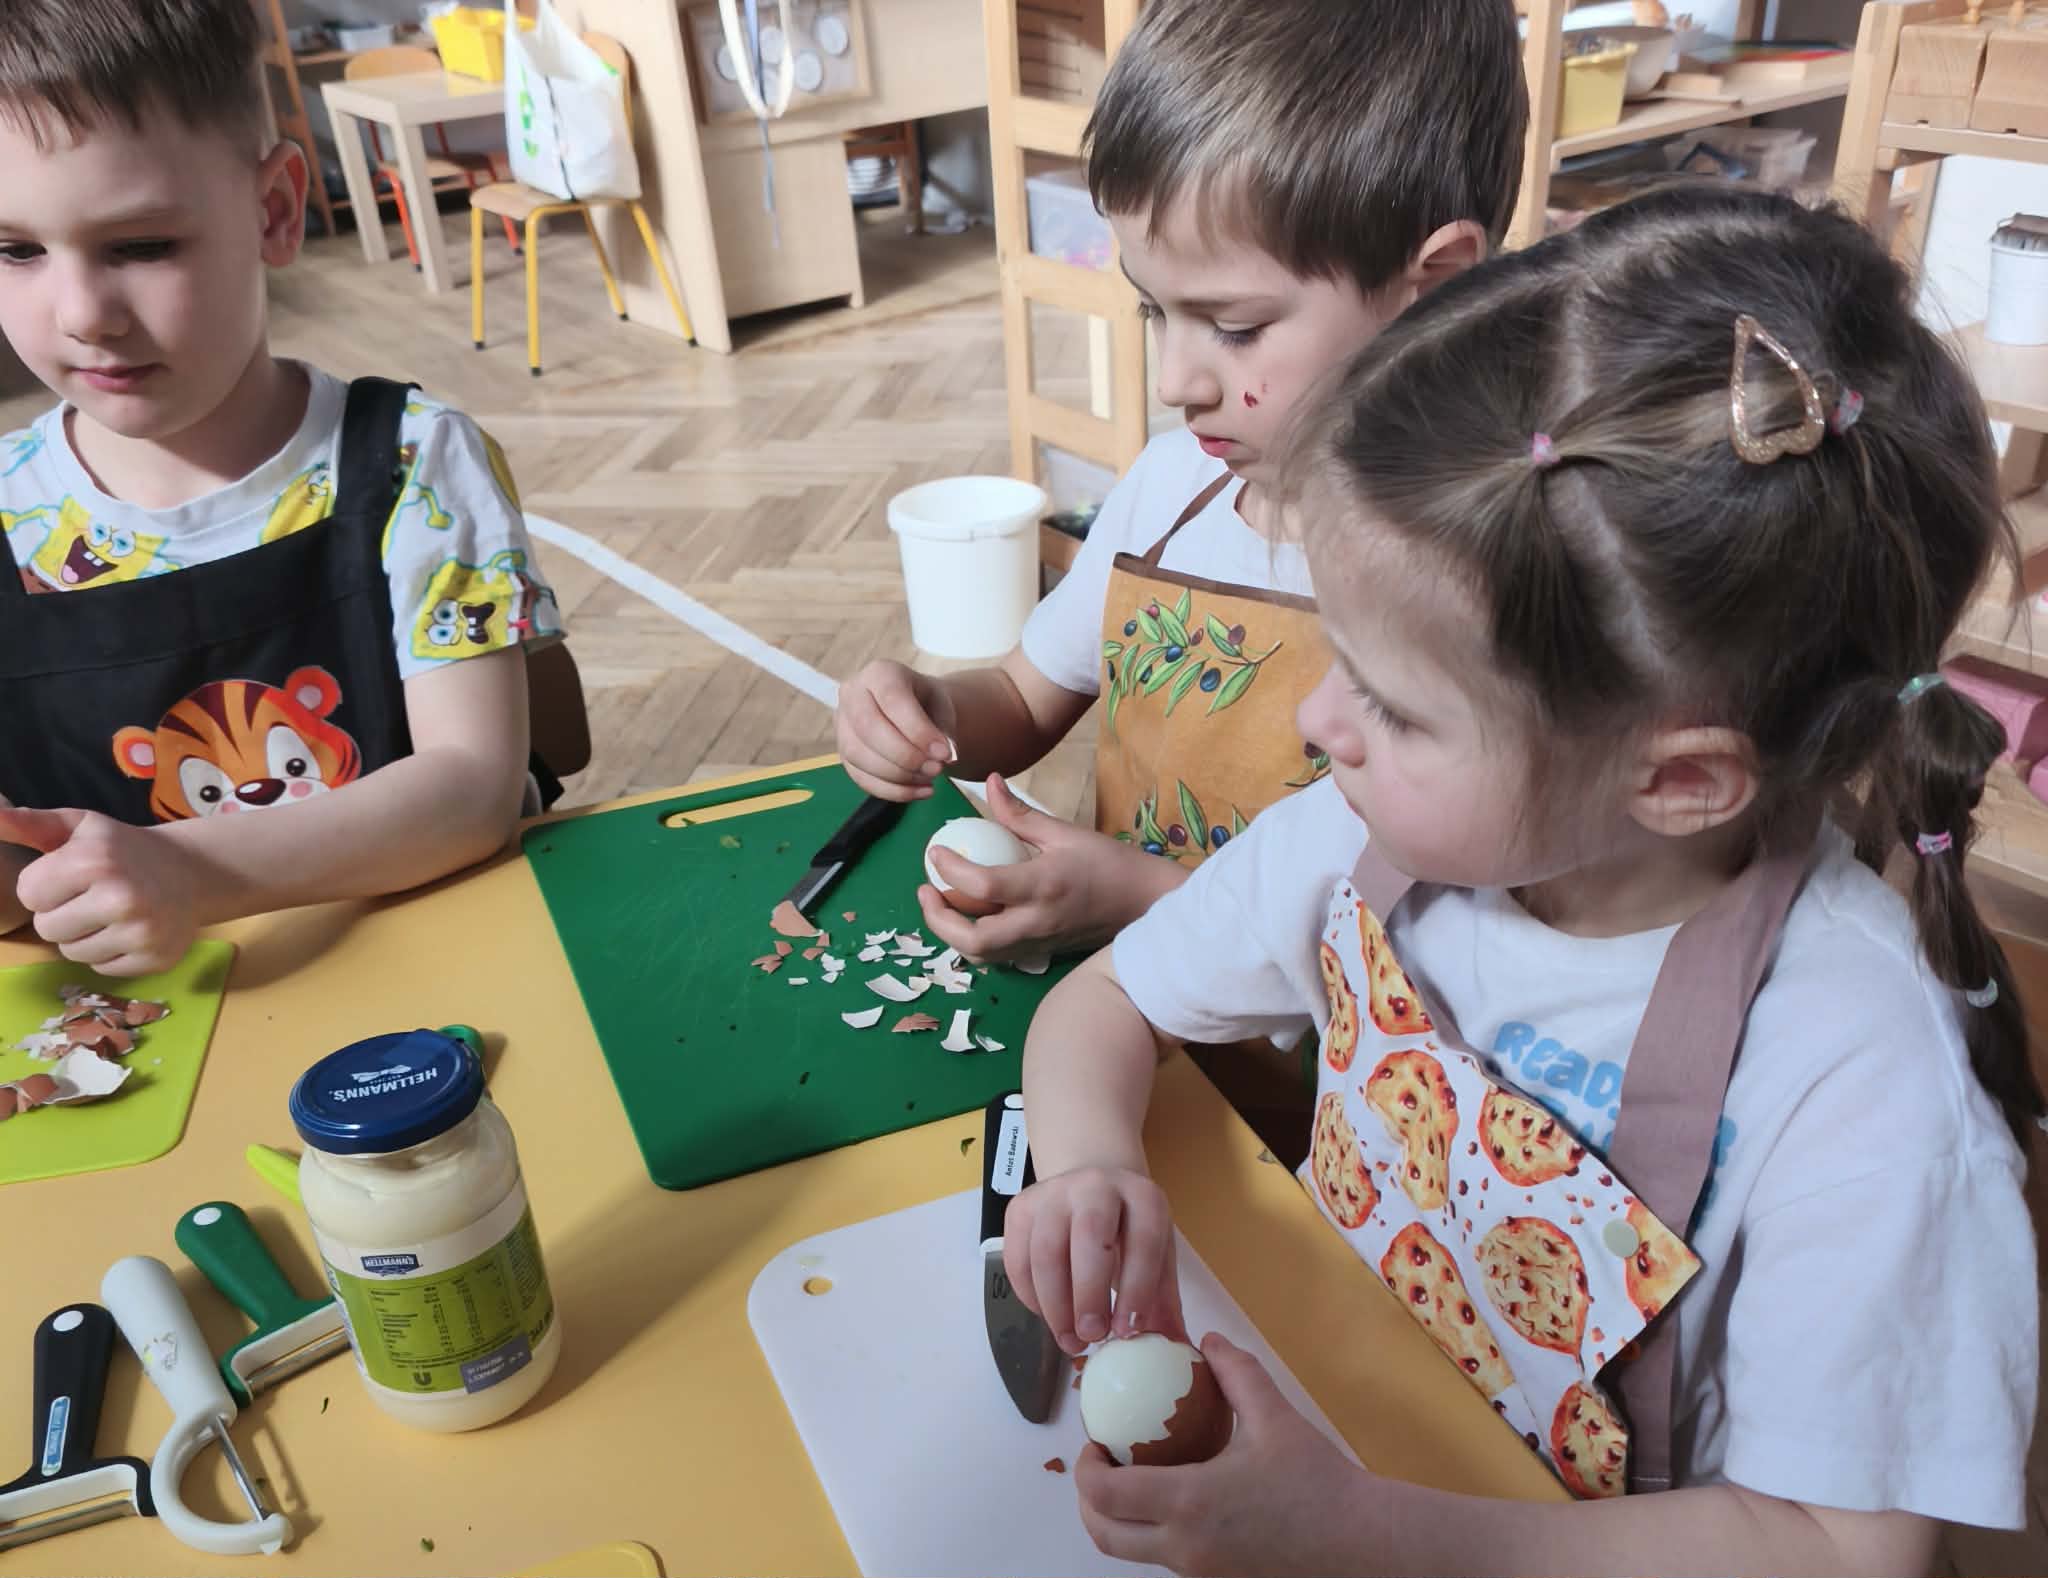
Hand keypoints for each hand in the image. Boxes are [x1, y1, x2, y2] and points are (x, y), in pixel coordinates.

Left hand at [0, 808, 211, 975]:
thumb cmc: (123, 848)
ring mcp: (141, 931)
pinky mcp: (155, 957)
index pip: (28, 895)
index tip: (71, 878)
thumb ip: (29, 823)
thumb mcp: (79, 826)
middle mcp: (119, 898)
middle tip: (90, 899)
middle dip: (61, 914)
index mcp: (94, 860)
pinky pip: (102, 968)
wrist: (191, 870)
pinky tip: (129, 931)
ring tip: (110, 915)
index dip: (45, 886)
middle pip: (47, 928)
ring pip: (72, 952)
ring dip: (84, 937)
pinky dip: (110, 953)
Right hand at [835, 660, 956, 800]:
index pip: (892, 700)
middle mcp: (852, 694)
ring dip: (898, 775)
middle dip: (905, 756)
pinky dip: (893, 791)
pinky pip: (860, 777)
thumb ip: (944, 729)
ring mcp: (842, 725)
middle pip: (868, 728)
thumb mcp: (943, 707)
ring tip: (930, 778)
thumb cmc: (928, 705)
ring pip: (859, 755)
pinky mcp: (843, 754)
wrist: (915, 712)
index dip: (918, 731)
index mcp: (880, 673)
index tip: (944, 753)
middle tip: (936, 769)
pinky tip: (920, 791)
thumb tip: (944, 757)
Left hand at [919, 776, 1168, 961]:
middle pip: (972, 939)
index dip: (950, 870)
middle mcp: (1036, 922)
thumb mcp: (1066, 832)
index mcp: (1042, 886)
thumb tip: (989, 784)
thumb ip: (1021, 815)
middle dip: (938, 919)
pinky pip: (997, 956)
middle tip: (926, 890)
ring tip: (941, 904)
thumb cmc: (1110, 863)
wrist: (1146, 904)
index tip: (935, 851)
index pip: (982, 885)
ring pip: (981, 955)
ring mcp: (1038, 944)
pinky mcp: (1040, 953)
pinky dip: (974, 940)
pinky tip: (971, 916)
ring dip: (951, 934)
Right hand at [1003, 1163, 1183, 1354]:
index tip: (1127, 1331)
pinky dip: (1030, 1296)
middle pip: (1090, 1234)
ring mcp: (1053, 1193)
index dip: (1137, 1288)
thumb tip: (1174, 1353)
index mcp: (1142, 1197)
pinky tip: (1049, 1316)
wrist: (1092, 1187)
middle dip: (1090, 1292)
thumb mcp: (1158, 1257)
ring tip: (1070, 1339)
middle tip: (1092, 1336)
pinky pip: (1017, 1258)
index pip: (1143, 1239)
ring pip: (1046, 1250)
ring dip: (1056, 1304)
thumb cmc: (1129, 1232)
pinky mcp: (1021, 1208)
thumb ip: (1164, 1305)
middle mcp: (1097, 1185)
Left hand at [1074, 1334, 1373, 1575]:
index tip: (1095, 1441)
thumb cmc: (1319, 1481)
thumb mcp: (1275, 1416)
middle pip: (1104, 1535)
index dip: (1086, 1468)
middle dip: (1089, 1501)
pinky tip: (1180, 1501)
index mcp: (1189, 1503)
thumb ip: (1236, 1372)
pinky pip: (1166, 1560)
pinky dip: (1153, 1534)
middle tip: (1104, 1463)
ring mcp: (1199, 1572)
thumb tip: (1209, 1340)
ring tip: (1137, 1479)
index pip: (1105, 1494)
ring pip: (1132, 1552)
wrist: (1361, 1543)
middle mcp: (1184, 1546)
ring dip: (1118, 1520)